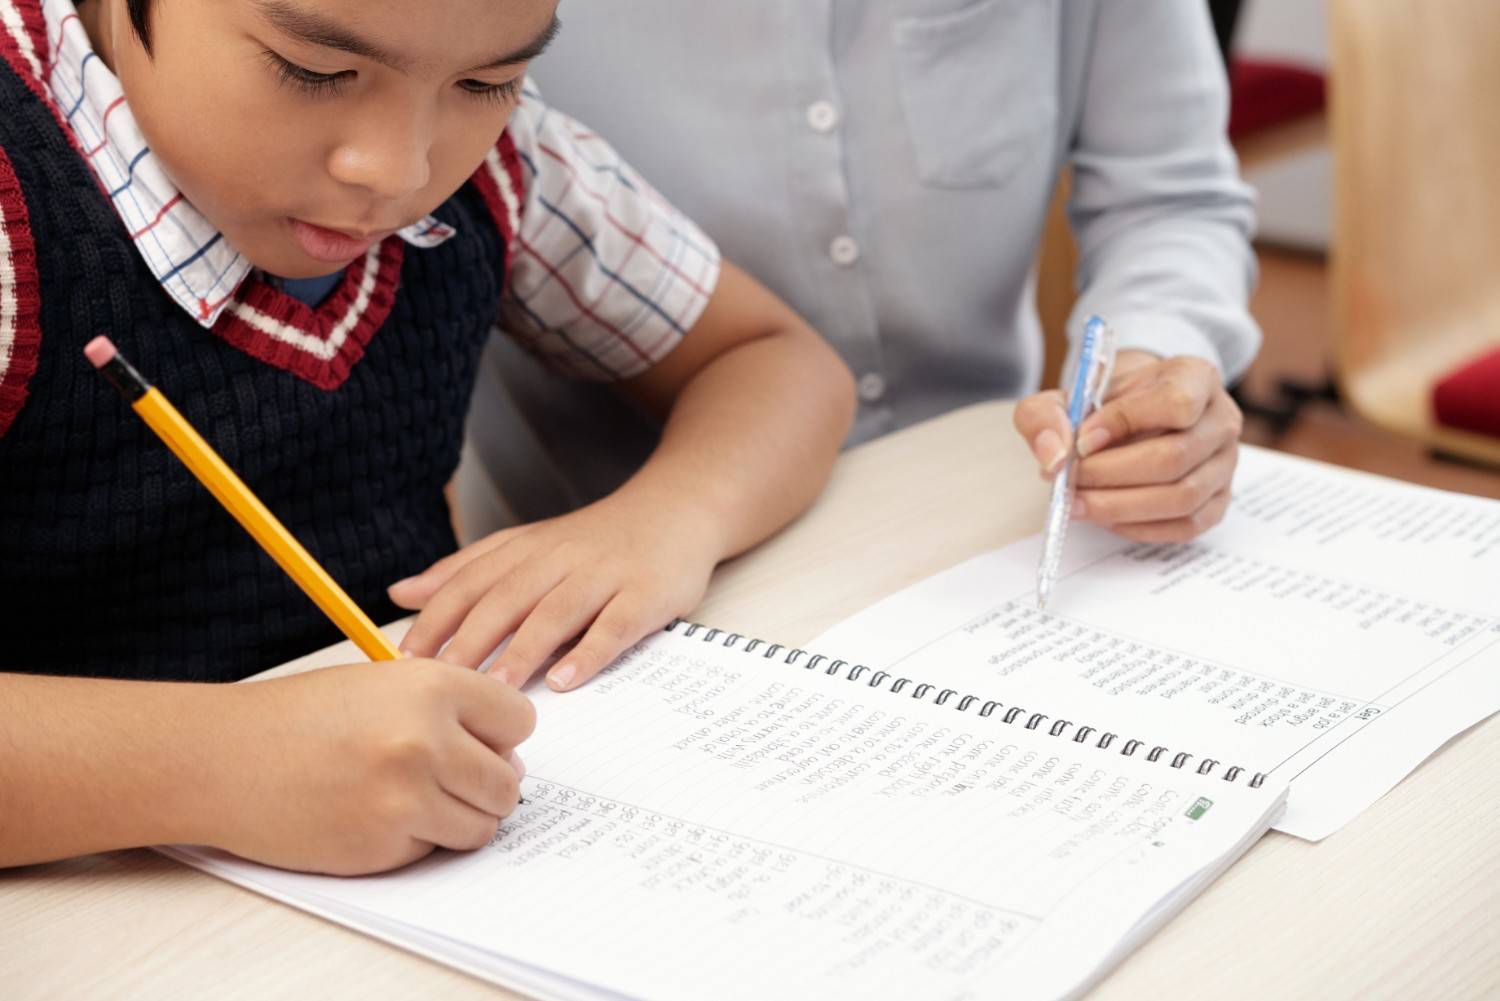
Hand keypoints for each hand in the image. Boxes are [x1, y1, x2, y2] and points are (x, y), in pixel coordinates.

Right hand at [206, 659, 532, 874]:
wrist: (223, 758)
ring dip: (459, 817)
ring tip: (415, 796)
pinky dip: (417, 839)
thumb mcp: (384, 683)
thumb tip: (510, 756)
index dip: (502, 734)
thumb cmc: (301, 717)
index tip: (481, 740)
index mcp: (432, 687)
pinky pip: (435, 849)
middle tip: (452, 778)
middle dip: (488, 783)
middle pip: (508, 782)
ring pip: (482, 825)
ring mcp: (407, 798)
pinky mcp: (385, 844)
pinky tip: (377, 814)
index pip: (520, 720)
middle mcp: (427, 740)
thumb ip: (451, 709)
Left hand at [389, 492, 719, 691]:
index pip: (471, 581)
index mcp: (526, 549)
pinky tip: (566, 680)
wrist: (676, 510)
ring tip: (495, 689)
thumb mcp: (526, 546)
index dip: (436, 619)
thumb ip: (465, 570)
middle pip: (507, 598)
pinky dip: (590, 652)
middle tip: (441, 684)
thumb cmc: (595, 542)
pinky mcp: (646, 594)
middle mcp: (561, 559)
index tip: (406, 660)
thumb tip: (399, 593)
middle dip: (470, 640)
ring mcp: (605, 575)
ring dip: (523, 651)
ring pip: (557, 612)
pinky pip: (615, 625)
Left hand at [1014, 351, 1243, 541]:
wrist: (1133, 418)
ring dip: (1120, 506)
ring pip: (1182, 497)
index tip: (1081, 440)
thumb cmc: (1107, 405)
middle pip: (1174, 457)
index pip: (1175, 403)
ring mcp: (1226, 465)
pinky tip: (1105, 517)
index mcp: (1196, 377)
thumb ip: (1046, 415)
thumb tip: (1054, 456)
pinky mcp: (1218, 502)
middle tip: (1068, 482)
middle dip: (1111, 475)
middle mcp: (1222, 420)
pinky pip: (1185, 525)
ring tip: (1077, 504)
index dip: (1124, 423)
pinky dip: (1139, 527)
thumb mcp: (1068, 396)